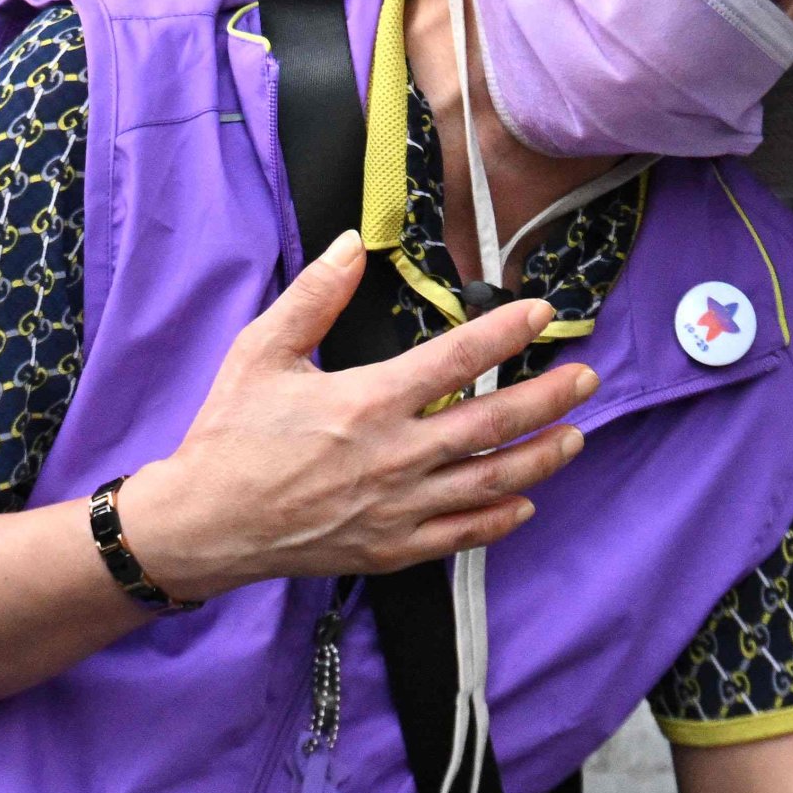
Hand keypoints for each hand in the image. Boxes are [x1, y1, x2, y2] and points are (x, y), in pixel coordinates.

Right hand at [111, 232, 595, 599]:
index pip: (457, 361)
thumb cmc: (230, 436)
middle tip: (586, 378)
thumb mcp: (261, 352)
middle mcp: (394, 457)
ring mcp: (397, 508)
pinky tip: (524, 503)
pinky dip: (498, 520)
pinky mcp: (391, 547)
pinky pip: (461, 536)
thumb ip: (313, 296)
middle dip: (548, 399)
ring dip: (540, 459)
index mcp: (367, 402)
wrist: (205, 524)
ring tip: (575, 437)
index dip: (507, 333)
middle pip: (493, 424)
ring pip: (489, 483)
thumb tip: (351, 244)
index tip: (542, 313)